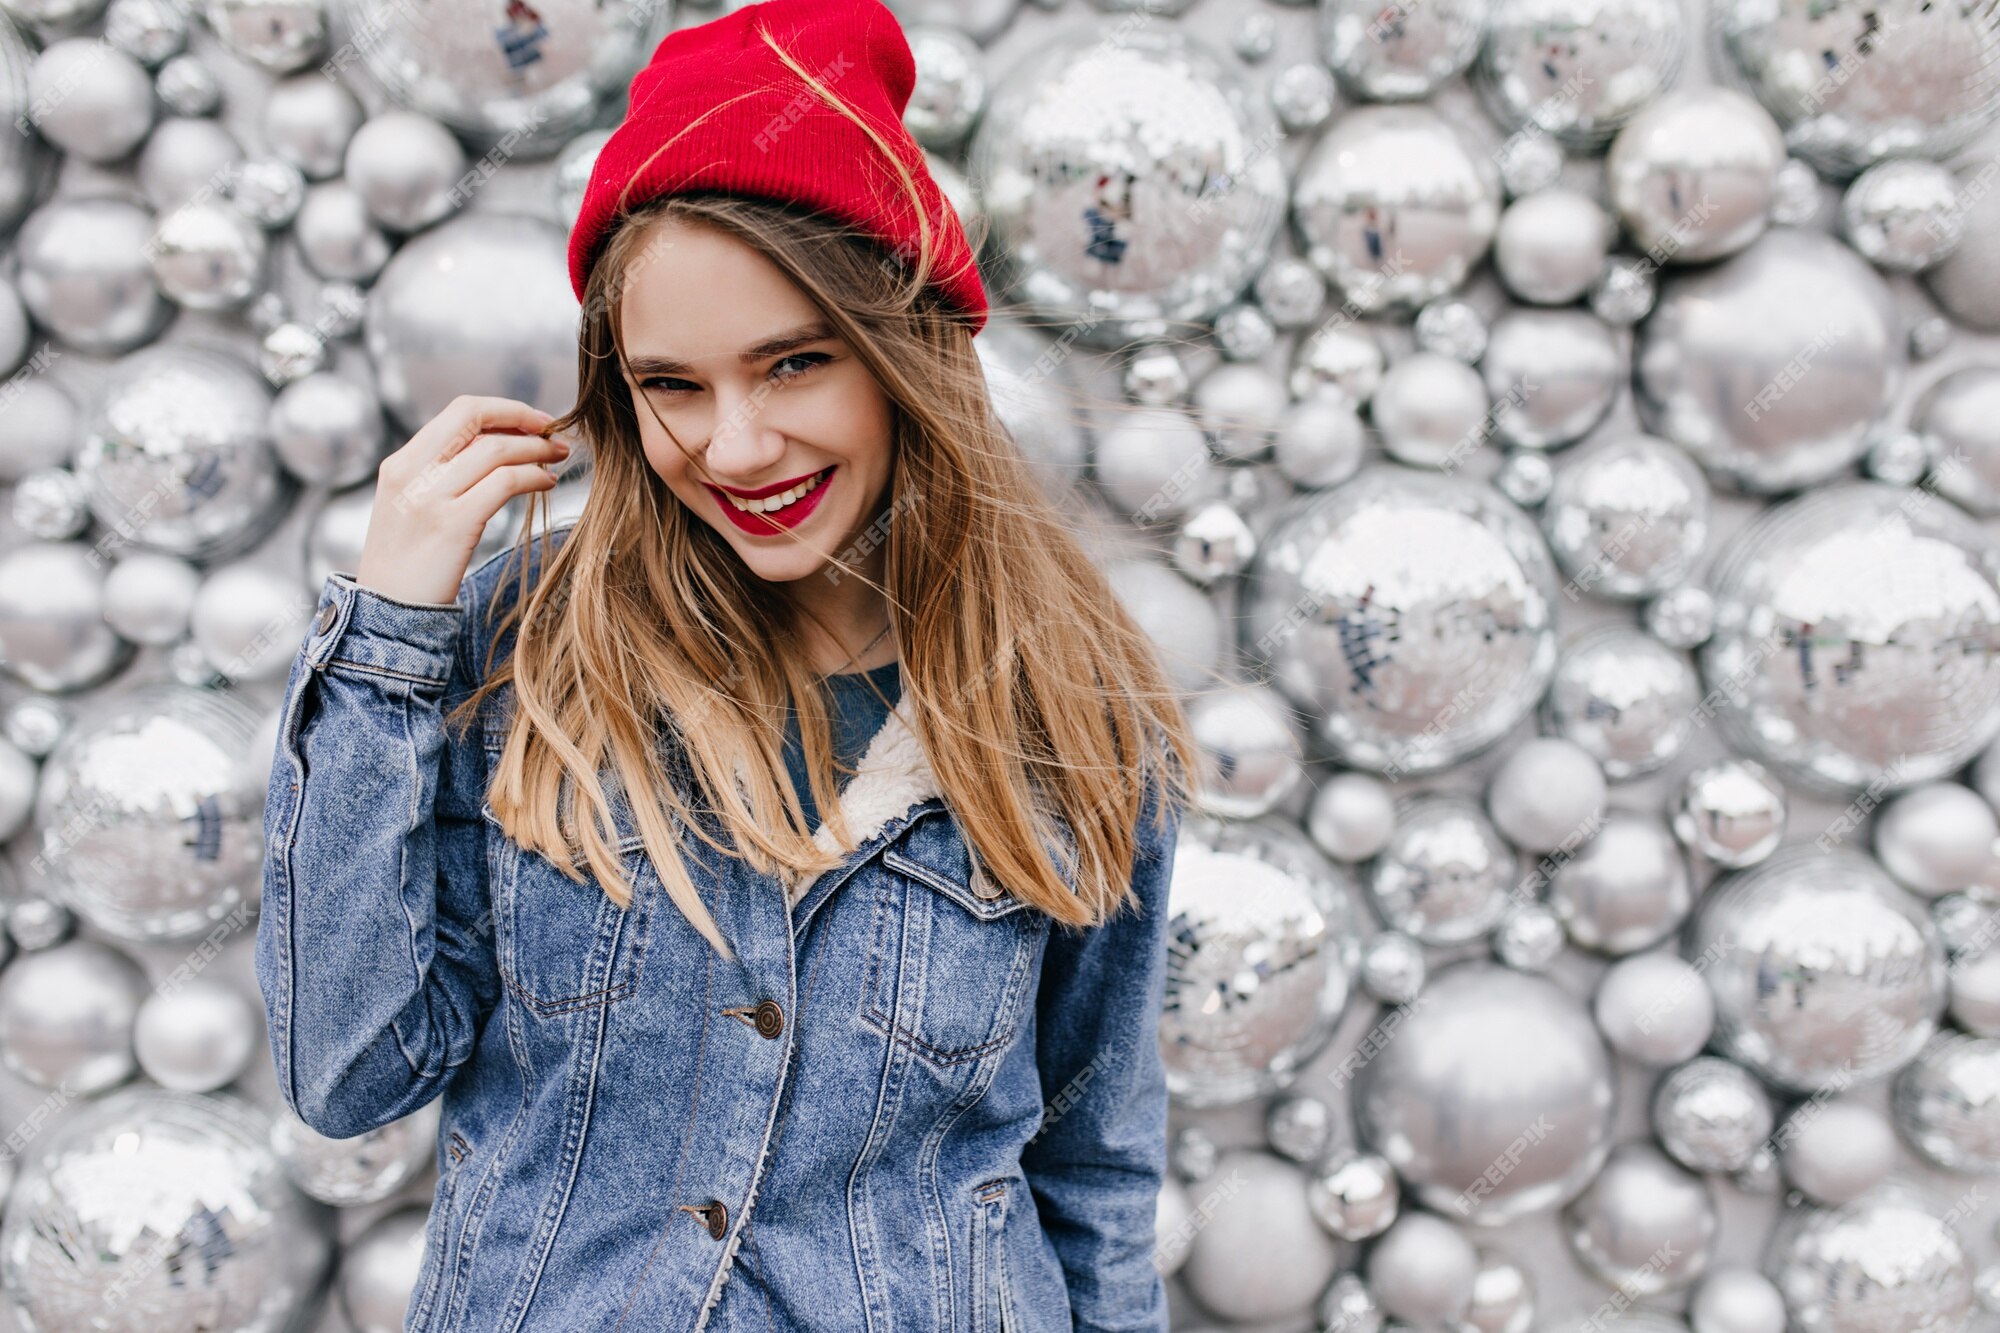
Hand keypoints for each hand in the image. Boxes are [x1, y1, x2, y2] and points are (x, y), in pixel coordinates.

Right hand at [353, 395, 570, 605]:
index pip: (459, 411)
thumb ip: (442, 474)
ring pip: (496, 449)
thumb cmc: (410, 563)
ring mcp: (430, 497)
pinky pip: (504, 483)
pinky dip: (534, 477)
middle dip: (523, 417)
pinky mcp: (453, 524)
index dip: (503, 409)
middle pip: (474, 416)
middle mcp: (411, 472)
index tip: (532, 421)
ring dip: (537, 448)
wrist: (389, 610)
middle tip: (554, 431)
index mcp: (401, 463)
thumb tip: (497, 447)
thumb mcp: (412, 506)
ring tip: (558, 457)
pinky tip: (547, 484)